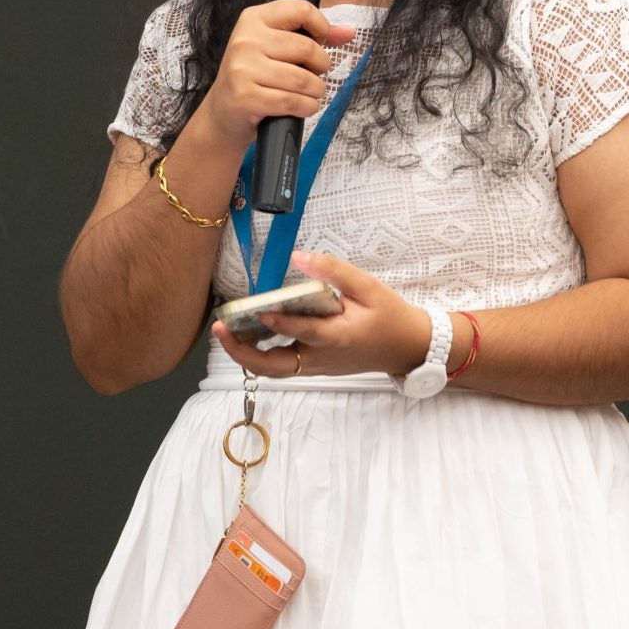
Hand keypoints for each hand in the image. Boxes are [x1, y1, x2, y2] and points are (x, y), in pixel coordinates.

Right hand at [183, 0, 356, 152]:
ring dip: (315, 91)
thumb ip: (313, 37)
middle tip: (314, 75)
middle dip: (320, 66)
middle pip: (306, 48)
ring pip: (302, 79)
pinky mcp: (245, 96)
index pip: (300, 10)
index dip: (321, 26)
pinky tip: (303, 106)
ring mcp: (243, 68)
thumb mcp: (277, 49)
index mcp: (253, 19)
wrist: (223, 112)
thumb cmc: (255, 76)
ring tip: (309, 94)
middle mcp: (245, 40)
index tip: (322, 41)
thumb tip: (348, 33)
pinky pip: (292, 101)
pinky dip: (306, 107)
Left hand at [214, 253, 430, 379]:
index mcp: (338, 337)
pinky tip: (246, 334)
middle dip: (242, 353)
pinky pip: (281, 366)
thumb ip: (333, 271)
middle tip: (220, 330)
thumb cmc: (389, 315)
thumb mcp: (368, 287)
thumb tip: (299, 257)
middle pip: (274, 367)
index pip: (304, 333)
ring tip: (225, 332)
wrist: (407, 347)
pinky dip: (259, 355)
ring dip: (245, 355)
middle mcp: (321, 358)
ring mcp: (316, 367)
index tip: (259, 311)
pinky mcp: (314, 368)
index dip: (280, 324)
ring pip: (273, 370)